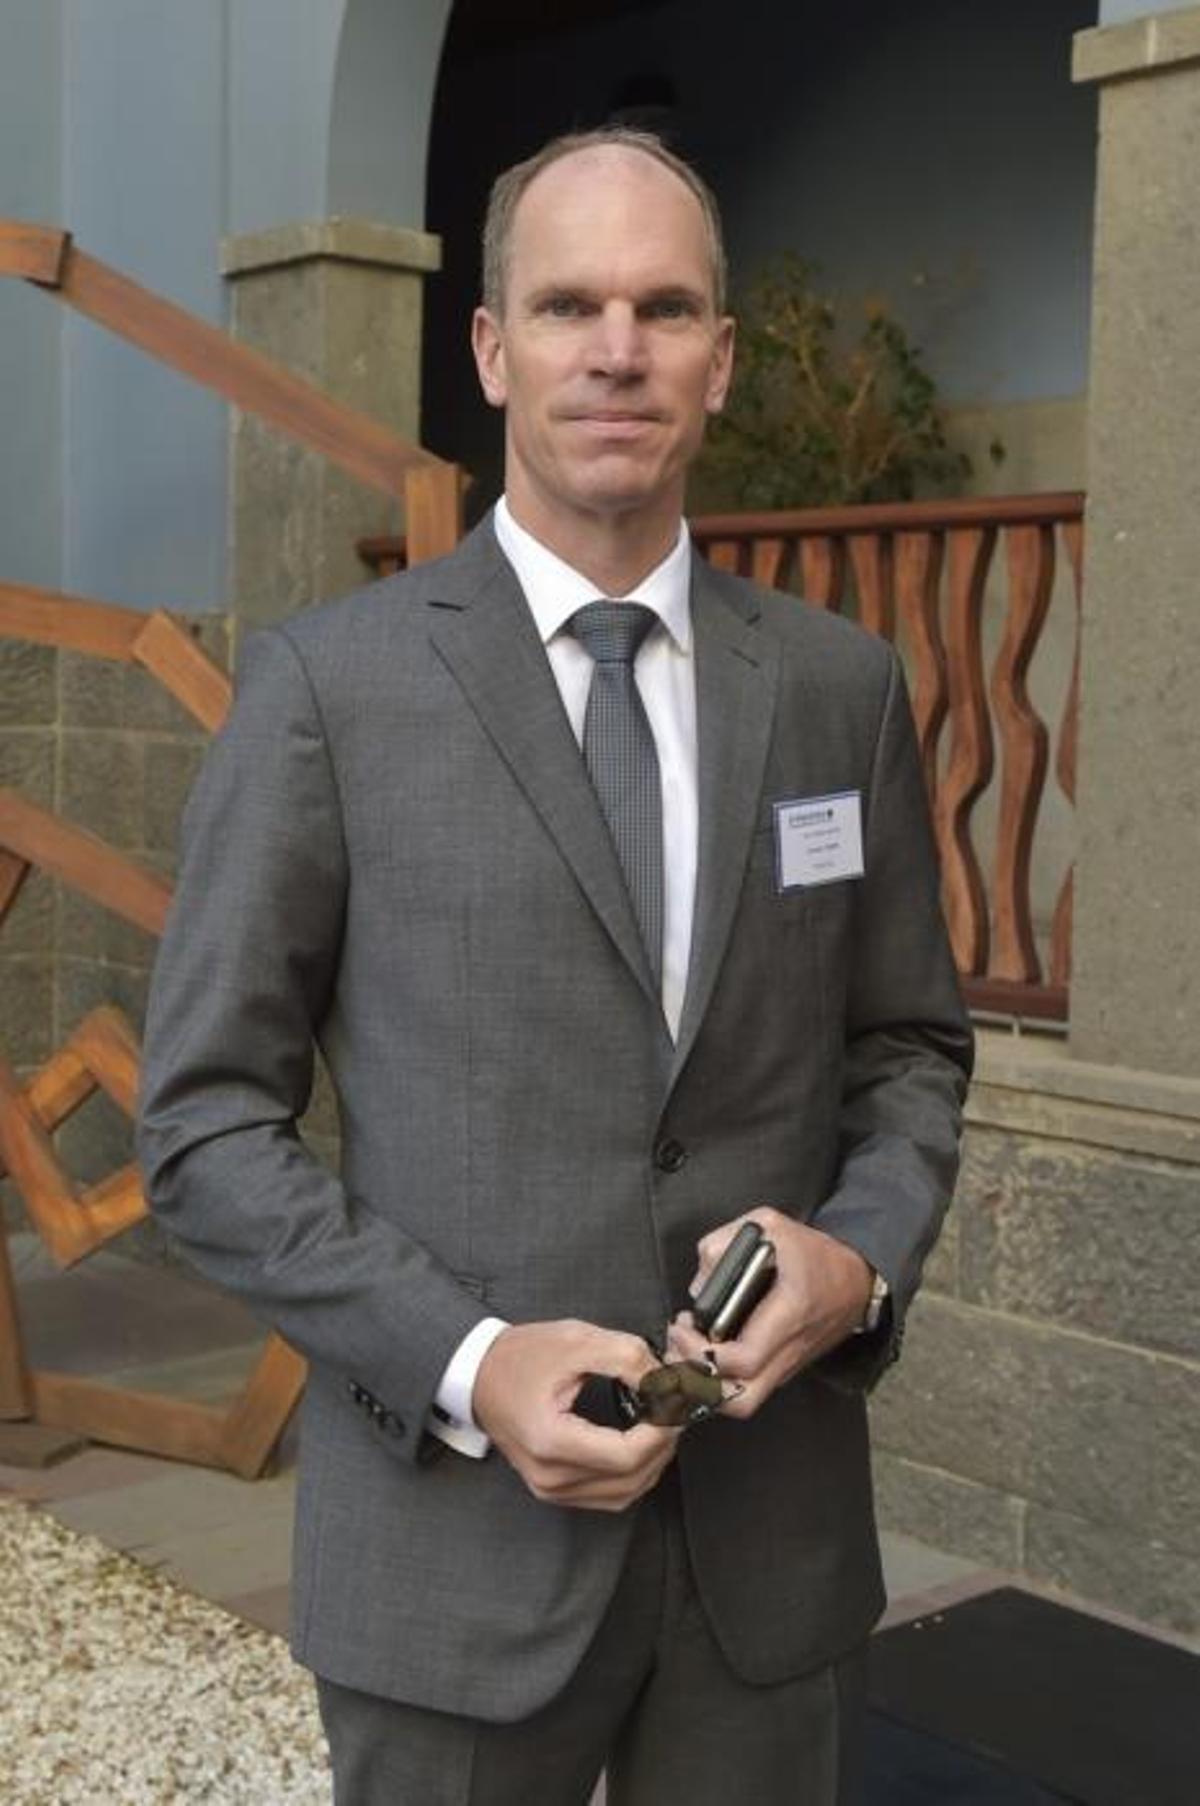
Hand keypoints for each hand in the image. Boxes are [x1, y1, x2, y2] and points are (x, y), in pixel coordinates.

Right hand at [472, 1319, 678, 1511]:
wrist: (479, 1374)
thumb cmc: (519, 1358)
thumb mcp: (576, 1341)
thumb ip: (626, 1356)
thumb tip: (664, 1379)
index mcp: (551, 1440)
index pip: (626, 1455)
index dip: (661, 1431)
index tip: (674, 1404)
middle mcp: (549, 1475)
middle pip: (631, 1478)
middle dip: (663, 1444)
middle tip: (674, 1410)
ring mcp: (550, 1488)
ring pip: (624, 1493)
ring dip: (653, 1462)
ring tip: (660, 1425)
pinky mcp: (553, 1489)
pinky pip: (608, 1495)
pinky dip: (633, 1474)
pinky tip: (640, 1445)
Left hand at [667, 1207, 872, 1419]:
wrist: (858, 1280)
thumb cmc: (816, 1255)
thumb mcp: (770, 1226)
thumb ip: (725, 1242)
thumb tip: (699, 1283)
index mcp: (789, 1314)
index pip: (745, 1359)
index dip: (704, 1353)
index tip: (684, 1326)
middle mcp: (789, 1349)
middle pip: (741, 1400)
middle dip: (699, 1384)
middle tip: (679, 1349)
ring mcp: (787, 1364)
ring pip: (743, 1402)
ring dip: (706, 1385)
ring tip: (687, 1350)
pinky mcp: (784, 1368)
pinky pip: (749, 1389)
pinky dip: (720, 1379)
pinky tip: (705, 1350)